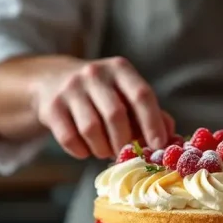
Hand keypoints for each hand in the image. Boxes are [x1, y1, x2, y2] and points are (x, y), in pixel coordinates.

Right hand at [31, 56, 172, 158]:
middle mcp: (94, 74)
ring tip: (105, 151)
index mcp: (120, 69)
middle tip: (125, 154)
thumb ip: (151, 113)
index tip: (158, 146)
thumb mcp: (126, 93)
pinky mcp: (51, 107)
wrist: (52, 80)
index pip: (141, 95)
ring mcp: (70, 89)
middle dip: (124, 142)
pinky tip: (86, 149)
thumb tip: (171, 137)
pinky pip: (70, 139)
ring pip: (91, 129)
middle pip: (116, 115)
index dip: (152, 123)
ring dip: (102, 149)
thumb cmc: (102, 93)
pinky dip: (82, 152)